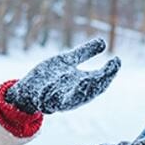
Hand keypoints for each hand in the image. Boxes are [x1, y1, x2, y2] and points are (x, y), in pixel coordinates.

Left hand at [5, 38, 120, 114]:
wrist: (27, 91)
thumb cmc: (49, 76)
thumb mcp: (68, 61)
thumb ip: (84, 53)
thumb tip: (103, 42)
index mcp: (82, 85)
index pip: (100, 80)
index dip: (110, 71)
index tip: (117, 60)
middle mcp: (74, 94)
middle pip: (91, 90)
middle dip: (101, 80)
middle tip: (110, 68)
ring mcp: (60, 100)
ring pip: (74, 98)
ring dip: (81, 90)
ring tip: (88, 79)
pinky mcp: (45, 102)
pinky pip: (52, 101)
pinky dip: (56, 95)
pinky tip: (59, 84)